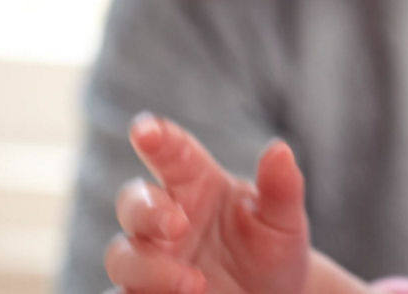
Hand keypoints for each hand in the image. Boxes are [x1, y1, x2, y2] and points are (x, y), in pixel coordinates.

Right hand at [105, 113, 309, 293]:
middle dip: (147, 210)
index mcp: (198, 184)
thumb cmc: (274, 251)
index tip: (144, 129)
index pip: (172, 153)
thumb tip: (280, 149)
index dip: (156, 138)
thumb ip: (281, 187)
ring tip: (194, 285)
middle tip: (178, 225)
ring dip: (148, 269)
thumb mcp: (284, 221)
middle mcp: (167, 219)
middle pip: (133, 203)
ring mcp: (153, 262)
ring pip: (122, 256)